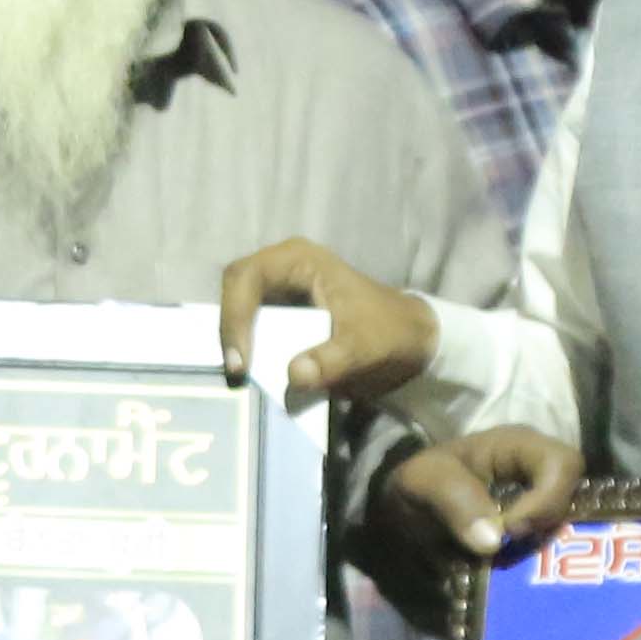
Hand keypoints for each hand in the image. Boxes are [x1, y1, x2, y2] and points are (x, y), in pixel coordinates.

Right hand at [218, 237, 442, 406]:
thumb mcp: (365, 348)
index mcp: (299, 260)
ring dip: (234, 343)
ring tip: (241, 379)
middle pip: (233, 290)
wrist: (410, 342)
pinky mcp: (279, 315)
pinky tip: (250, 378)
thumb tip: (294, 376)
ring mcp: (278, 292)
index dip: (235, 316)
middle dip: (229, 330)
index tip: (242, 361)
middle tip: (237, 372)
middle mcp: (281, 269)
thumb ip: (332, 361)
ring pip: (236, 309)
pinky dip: (247, 352)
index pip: (246, 277)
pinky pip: (250, 329)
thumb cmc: (390, 332)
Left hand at [385, 425, 579, 561]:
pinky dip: (540, 575)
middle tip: (515, 557)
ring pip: (571, 534)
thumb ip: (453, 499)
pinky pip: (553, 557)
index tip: (511, 530)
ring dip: (548, 560)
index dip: (548, 498)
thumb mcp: (422, 482)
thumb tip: (493, 540)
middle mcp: (540, 477)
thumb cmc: (417, 485)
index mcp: (519, 447)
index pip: (562, 464)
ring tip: (517, 577)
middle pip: (578, 502)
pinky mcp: (535, 542)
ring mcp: (542, 511)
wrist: (403, 515)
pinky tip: (520, 588)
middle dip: (551, 534)